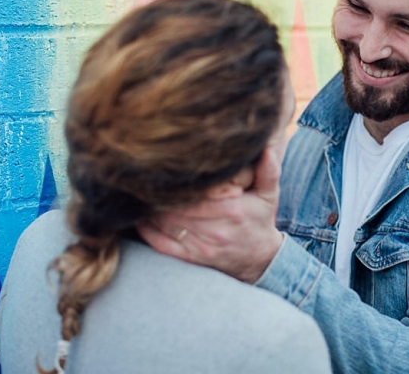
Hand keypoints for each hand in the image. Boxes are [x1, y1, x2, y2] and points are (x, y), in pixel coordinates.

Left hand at [137, 148, 283, 283]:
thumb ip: (269, 171)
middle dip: (159, 195)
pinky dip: (147, 232)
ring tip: (139, 194)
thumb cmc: (260, 221)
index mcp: (231, 211)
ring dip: (150, 210)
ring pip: (165, 225)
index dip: (176, 184)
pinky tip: (140, 218)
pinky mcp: (192, 258)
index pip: (194, 195)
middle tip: (142, 178)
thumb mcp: (269, 195)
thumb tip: (268, 148)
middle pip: (176, 209)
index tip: (163, 168)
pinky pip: (162, 245)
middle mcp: (215, 230)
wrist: (260, 259)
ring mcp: (201, 247)